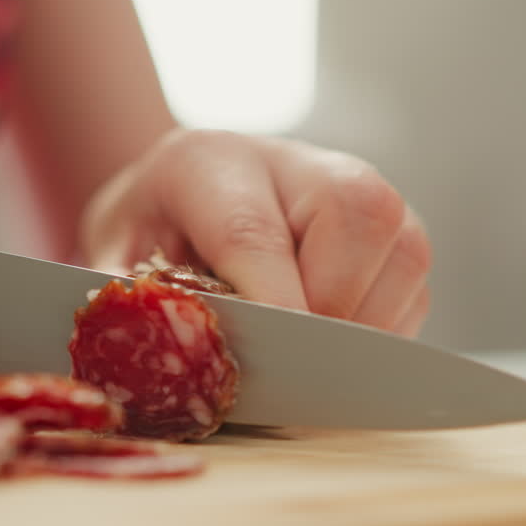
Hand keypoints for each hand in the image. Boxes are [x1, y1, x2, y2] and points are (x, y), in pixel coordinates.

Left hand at [80, 129, 431, 336]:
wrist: (177, 208)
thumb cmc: (146, 242)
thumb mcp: (110, 269)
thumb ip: (128, 308)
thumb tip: (149, 359)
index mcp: (208, 162)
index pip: (252, 231)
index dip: (272, 303)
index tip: (279, 363)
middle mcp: (292, 162)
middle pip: (355, 216)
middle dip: (332, 307)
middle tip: (294, 362)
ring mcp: (356, 187)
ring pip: (403, 250)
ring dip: (365, 324)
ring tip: (311, 356)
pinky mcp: (394, 229)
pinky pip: (416, 287)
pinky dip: (384, 333)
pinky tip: (334, 342)